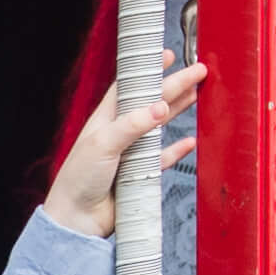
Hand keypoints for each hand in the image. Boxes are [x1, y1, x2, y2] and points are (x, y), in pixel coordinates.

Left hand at [43, 57, 202, 242]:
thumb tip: (161, 107)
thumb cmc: (79, 179)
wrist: (77, 219)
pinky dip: (176, 150)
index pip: (130, 86)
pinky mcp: (141, 174)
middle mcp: (120, 132)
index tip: (167, 55)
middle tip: (197, 71)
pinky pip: (164, 158)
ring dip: (179, 110)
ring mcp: (132, 152)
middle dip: (174, 86)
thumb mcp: (103, 144)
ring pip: (161, 126)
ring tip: (198, 94)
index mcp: (106, 118)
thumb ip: (133, 125)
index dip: (148, 69)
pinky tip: (189, 140)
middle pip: (152, 101)